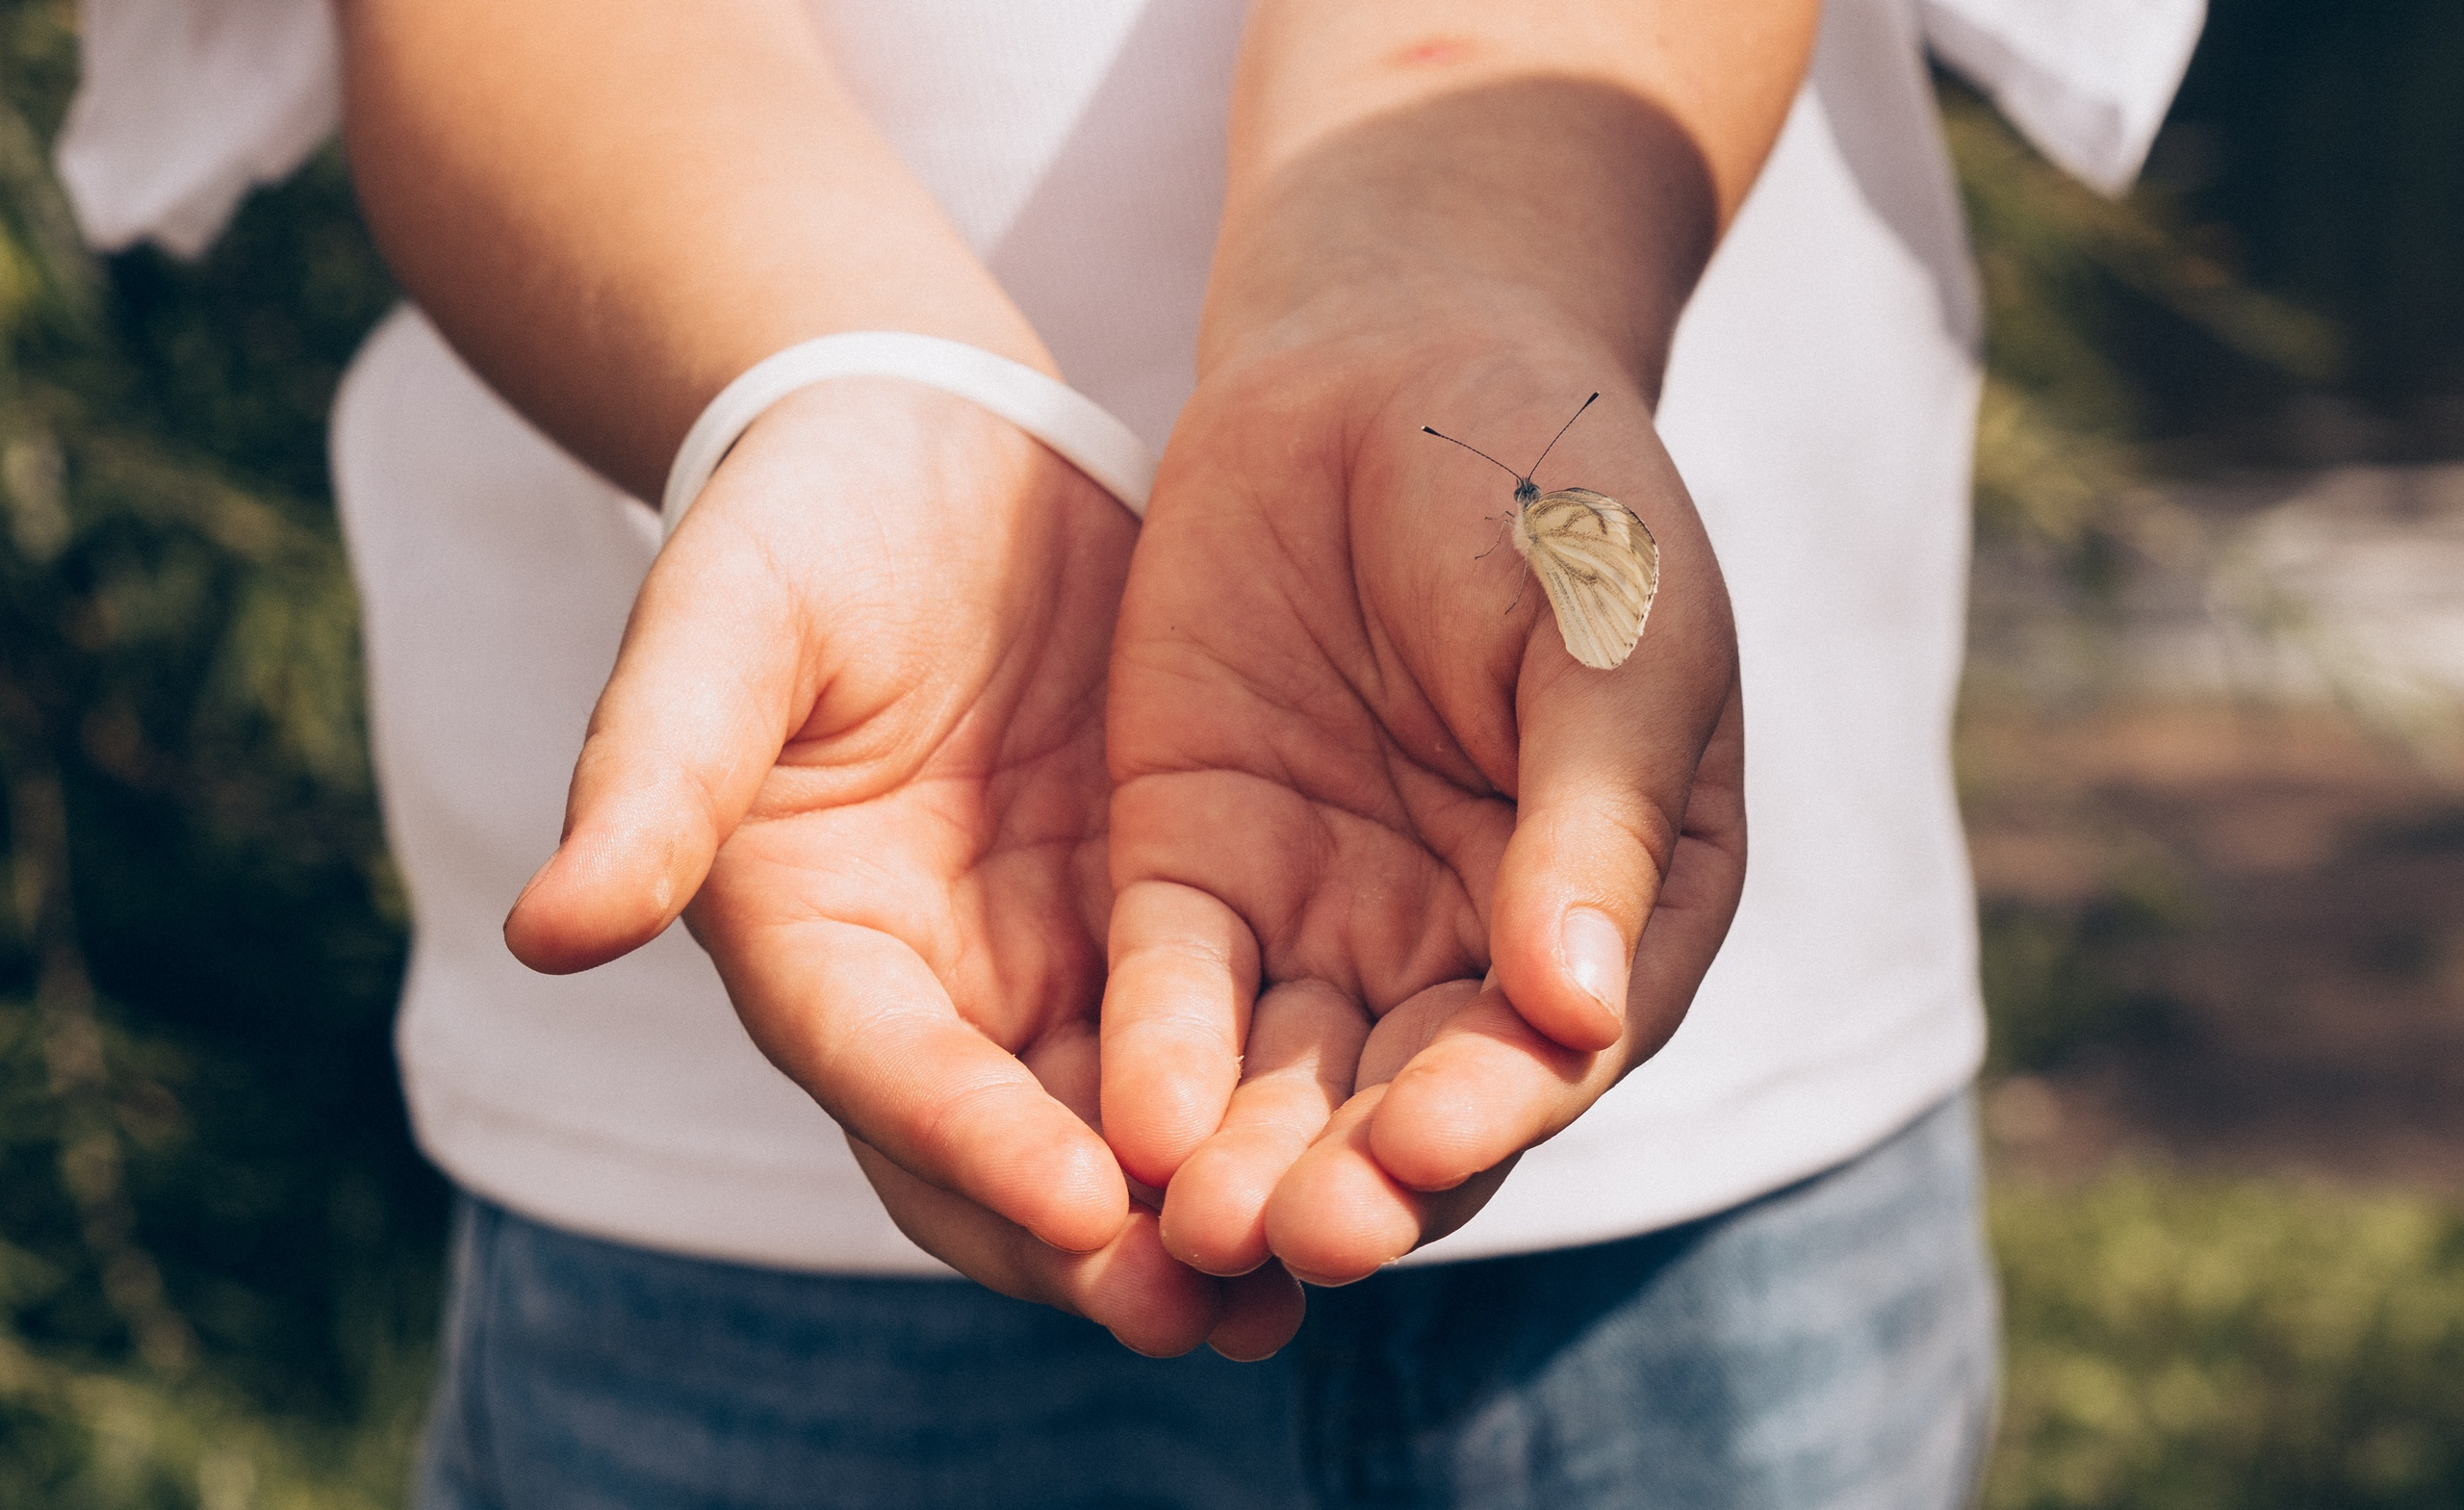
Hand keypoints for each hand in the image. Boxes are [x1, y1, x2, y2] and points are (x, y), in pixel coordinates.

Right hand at [503, 380, 1299, 1357]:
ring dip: (1204, 1210)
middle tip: (1208, 1310)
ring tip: (1309, 1276)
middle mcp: (937, 989)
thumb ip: (654, 772)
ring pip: (1129, 1124)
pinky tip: (1376, 1146)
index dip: (973, 1141)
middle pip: (1009, 1154)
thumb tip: (546, 933)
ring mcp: (1055, 960)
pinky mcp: (1164, 911)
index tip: (1081, 1205)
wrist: (933, 447)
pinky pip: (1227, 1033)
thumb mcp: (724, 624)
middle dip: (1104, 1242)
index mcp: (818, 945)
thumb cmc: (798, 524)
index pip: (888, 1070)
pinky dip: (1279, 1101)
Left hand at [1101, 323, 1746, 1288]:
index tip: (1422, 1154)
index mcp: (1613, 913)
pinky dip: (1157, 1054)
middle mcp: (1468, 948)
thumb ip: (1596, 817)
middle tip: (1292, 1237)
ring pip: (1287, 1076)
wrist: (1389, 354)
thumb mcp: (1610, 634)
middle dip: (1355, 1178)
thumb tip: (1580, 1010)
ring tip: (1196, 1224)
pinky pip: (1176, 984)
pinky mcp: (1199, 871)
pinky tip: (1129, 1119)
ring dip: (1245, 1157)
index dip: (1491, 1110)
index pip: (1551, 1051)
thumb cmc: (1550, 490)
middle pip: (1410, 1100)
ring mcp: (1328, 915)